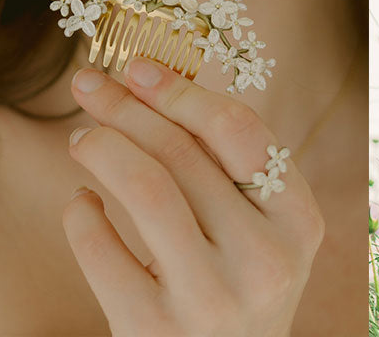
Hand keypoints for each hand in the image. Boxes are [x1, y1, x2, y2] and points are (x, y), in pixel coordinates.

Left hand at [62, 56, 323, 336]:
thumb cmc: (230, 291)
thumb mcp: (254, 235)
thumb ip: (223, 172)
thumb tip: (148, 83)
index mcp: (299, 223)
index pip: (240, 132)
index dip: (181, 91)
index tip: (137, 67)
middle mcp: (266, 259)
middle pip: (181, 151)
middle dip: (124, 107)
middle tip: (87, 87)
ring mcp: (211, 296)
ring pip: (143, 186)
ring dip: (99, 147)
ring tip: (80, 141)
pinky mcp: (154, 325)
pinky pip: (99, 244)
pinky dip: (79, 212)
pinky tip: (83, 204)